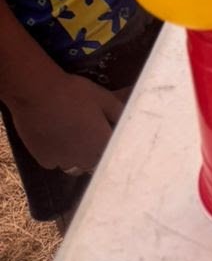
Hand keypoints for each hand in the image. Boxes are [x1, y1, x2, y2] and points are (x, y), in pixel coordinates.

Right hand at [8, 72, 124, 174]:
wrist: (38, 95)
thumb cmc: (74, 93)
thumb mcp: (104, 97)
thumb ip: (118, 113)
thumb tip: (126, 121)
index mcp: (103, 144)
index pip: (113, 154)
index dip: (111, 146)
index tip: (107, 137)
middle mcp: (86, 158)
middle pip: (95, 164)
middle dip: (96, 154)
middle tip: (90, 136)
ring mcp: (64, 161)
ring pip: (75, 167)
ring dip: (78, 158)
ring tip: (73, 140)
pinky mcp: (45, 160)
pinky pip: (56, 163)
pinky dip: (58, 156)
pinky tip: (55, 141)